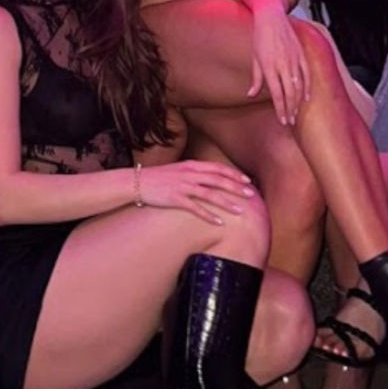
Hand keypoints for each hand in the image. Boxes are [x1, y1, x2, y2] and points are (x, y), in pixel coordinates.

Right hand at [133, 158, 255, 224]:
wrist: (136, 182)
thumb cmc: (158, 178)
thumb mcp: (178, 170)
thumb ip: (193, 173)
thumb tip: (209, 179)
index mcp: (191, 165)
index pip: (217, 168)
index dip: (233, 174)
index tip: (247, 181)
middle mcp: (189, 174)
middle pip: (217, 180)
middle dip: (235, 188)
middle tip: (251, 195)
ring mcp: (182, 186)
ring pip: (209, 194)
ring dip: (226, 202)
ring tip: (240, 211)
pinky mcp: (175, 198)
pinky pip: (195, 208)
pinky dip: (208, 215)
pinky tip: (219, 222)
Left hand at [248, 10, 310, 125]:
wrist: (271, 17)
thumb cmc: (260, 37)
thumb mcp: (254, 57)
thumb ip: (255, 78)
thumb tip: (250, 94)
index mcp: (269, 66)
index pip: (276, 93)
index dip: (280, 109)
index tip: (282, 120)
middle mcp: (282, 64)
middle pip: (289, 93)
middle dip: (290, 109)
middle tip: (289, 121)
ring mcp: (294, 59)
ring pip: (299, 85)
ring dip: (298, 101)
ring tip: (296, 112)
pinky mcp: (301, 54)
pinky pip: (306, 74)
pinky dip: (307, 87)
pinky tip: (305, 97)